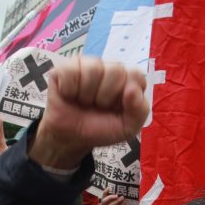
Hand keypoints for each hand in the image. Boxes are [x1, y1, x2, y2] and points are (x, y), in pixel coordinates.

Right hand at [32, 58, 148, 169]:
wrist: (71, 138)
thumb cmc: (99, 129)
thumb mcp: (127, 128)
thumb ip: (140, 111)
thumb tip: (133, 89)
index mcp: (126, 81)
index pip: (135, 74)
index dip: (127, 94)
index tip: (118, 107)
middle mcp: (108, 69)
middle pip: (116, 70)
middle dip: (106, 96)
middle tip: (98, 106)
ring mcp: (86, 66)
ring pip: (93, 69)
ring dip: (87, 94)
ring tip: (83, 102)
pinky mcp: (65, 68)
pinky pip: (70, 71)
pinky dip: (69, 89)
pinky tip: (69, 95)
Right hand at [97, 189, 125, 204]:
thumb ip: (114, 200)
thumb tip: (119, 192)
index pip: (102, 197)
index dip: (105, 192)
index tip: (109, 188)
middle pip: (104, 201)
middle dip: (110, 197)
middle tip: (117, 195)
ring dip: (117, 201)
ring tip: (123, 197)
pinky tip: (124, 203)